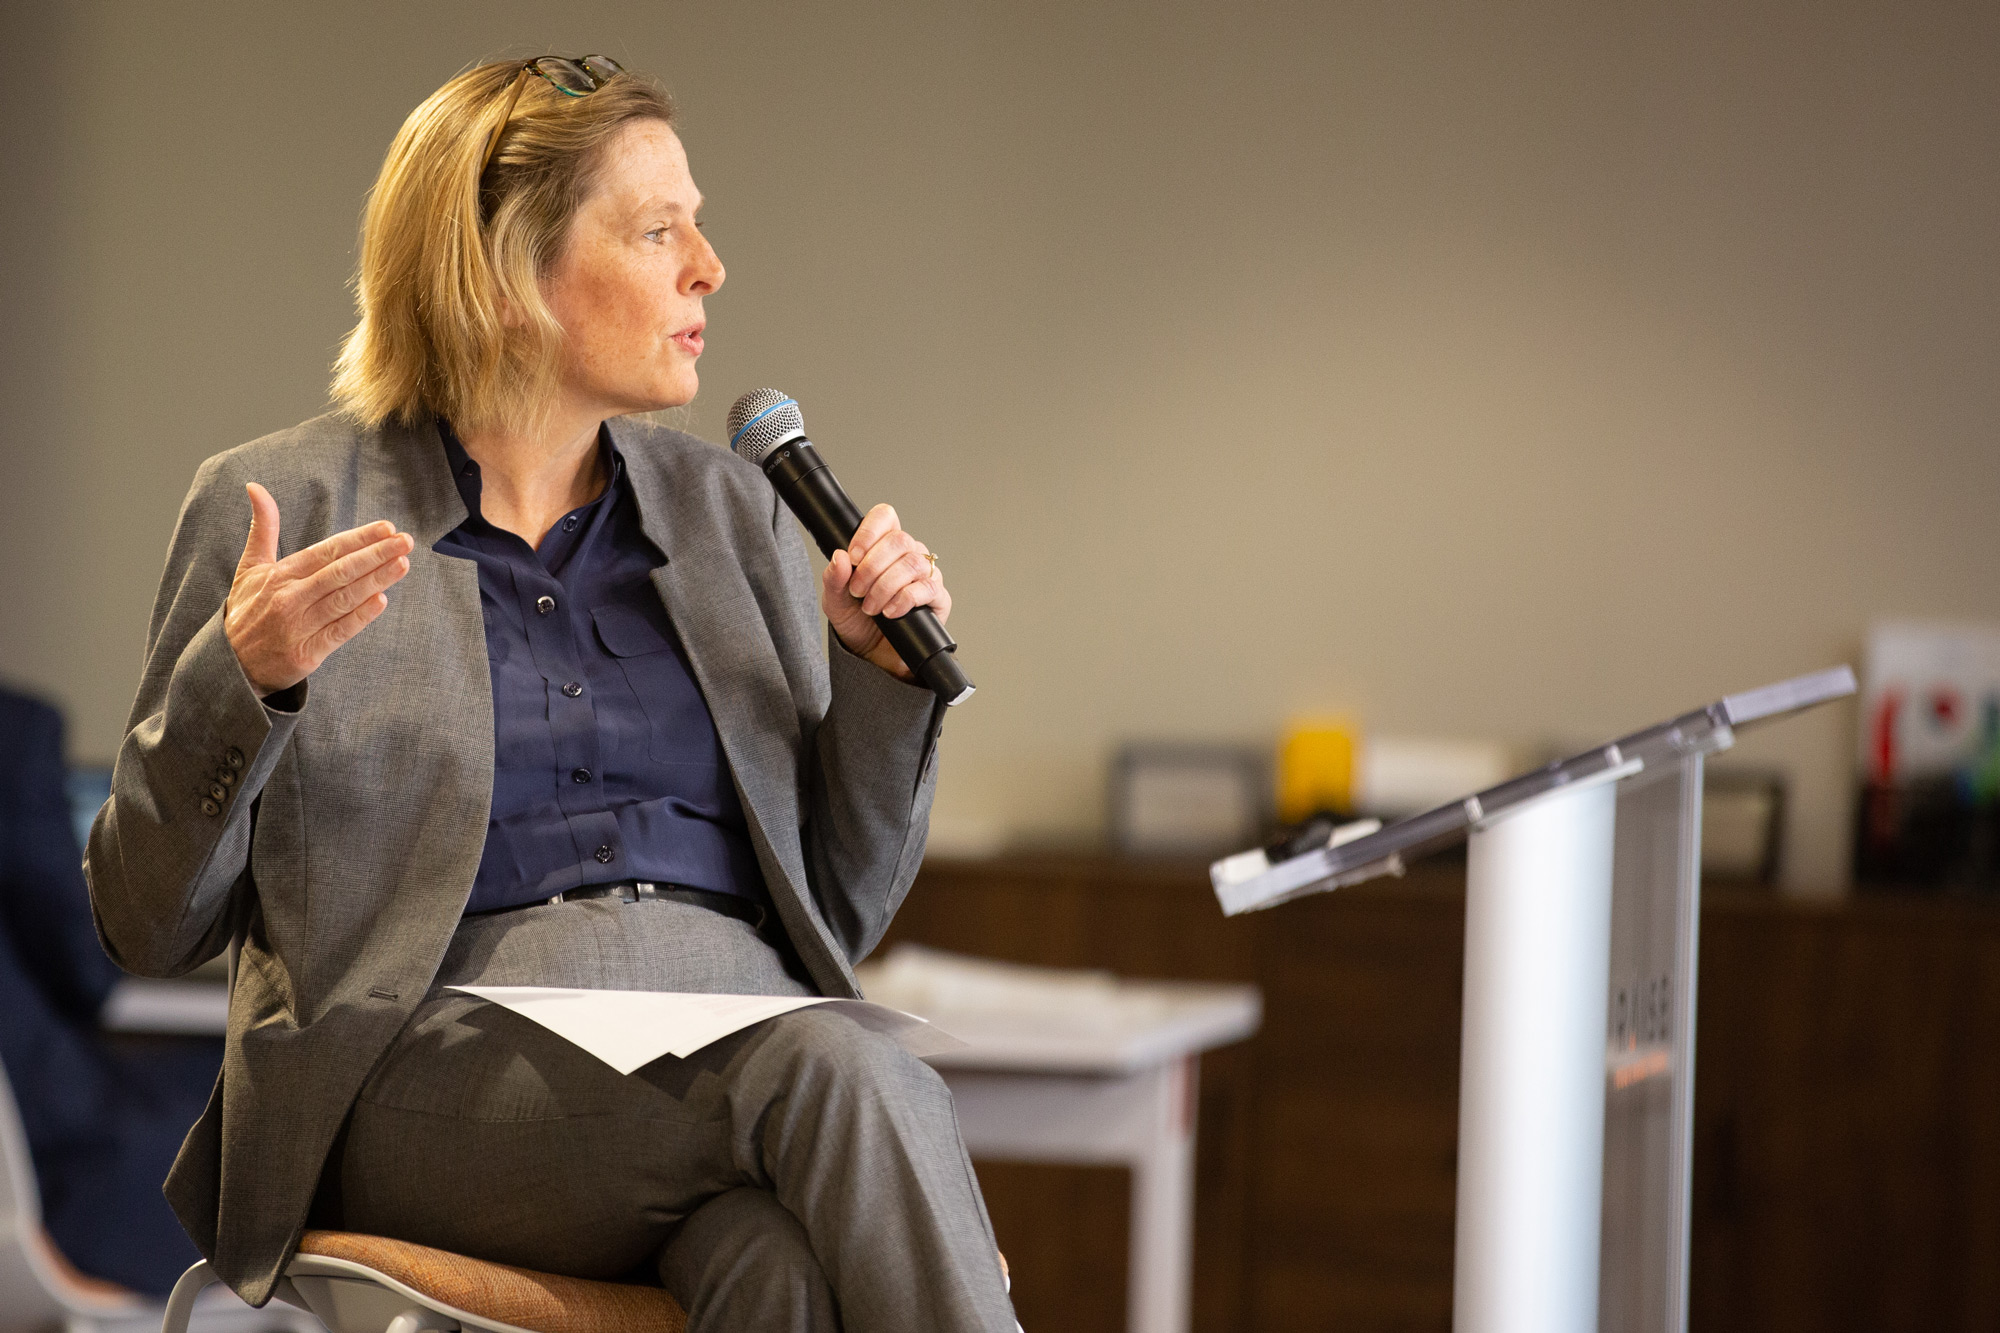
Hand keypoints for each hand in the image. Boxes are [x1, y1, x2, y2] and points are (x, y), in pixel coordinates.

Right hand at [224, 483, 414, 697]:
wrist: (230, 664)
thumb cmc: (247, 611)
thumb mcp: (250, 567)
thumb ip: (263, 528)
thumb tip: (256, 488)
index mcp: (280, 574)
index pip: (326, 551)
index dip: (358, 539)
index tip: (386, 528)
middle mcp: (289, 597)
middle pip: (340, 571)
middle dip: (376, 555)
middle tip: (405, 541)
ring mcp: (298, 626)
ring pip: (344, 598)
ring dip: (376, 580)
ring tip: (402, 564)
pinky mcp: (306, 653)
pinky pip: (339, 631)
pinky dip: (360, 616)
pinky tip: (382, 600)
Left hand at [819, 503, 950, 680]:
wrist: (873, 657)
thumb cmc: (857, 624)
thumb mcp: (835, 602)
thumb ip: (834, 579)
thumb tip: (839, 557)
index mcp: (882, 547)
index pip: (885, 517)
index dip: (870, 531)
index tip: (853, 555)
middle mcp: (908, 556)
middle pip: (899, 540)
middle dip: (872, 566)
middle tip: (858, 590)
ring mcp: (926, 575)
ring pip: (913, 563)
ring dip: (886, 585)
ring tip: (871, 607)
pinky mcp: (938, 599)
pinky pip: (928, 588)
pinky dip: (904, 599)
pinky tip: (890, 612)